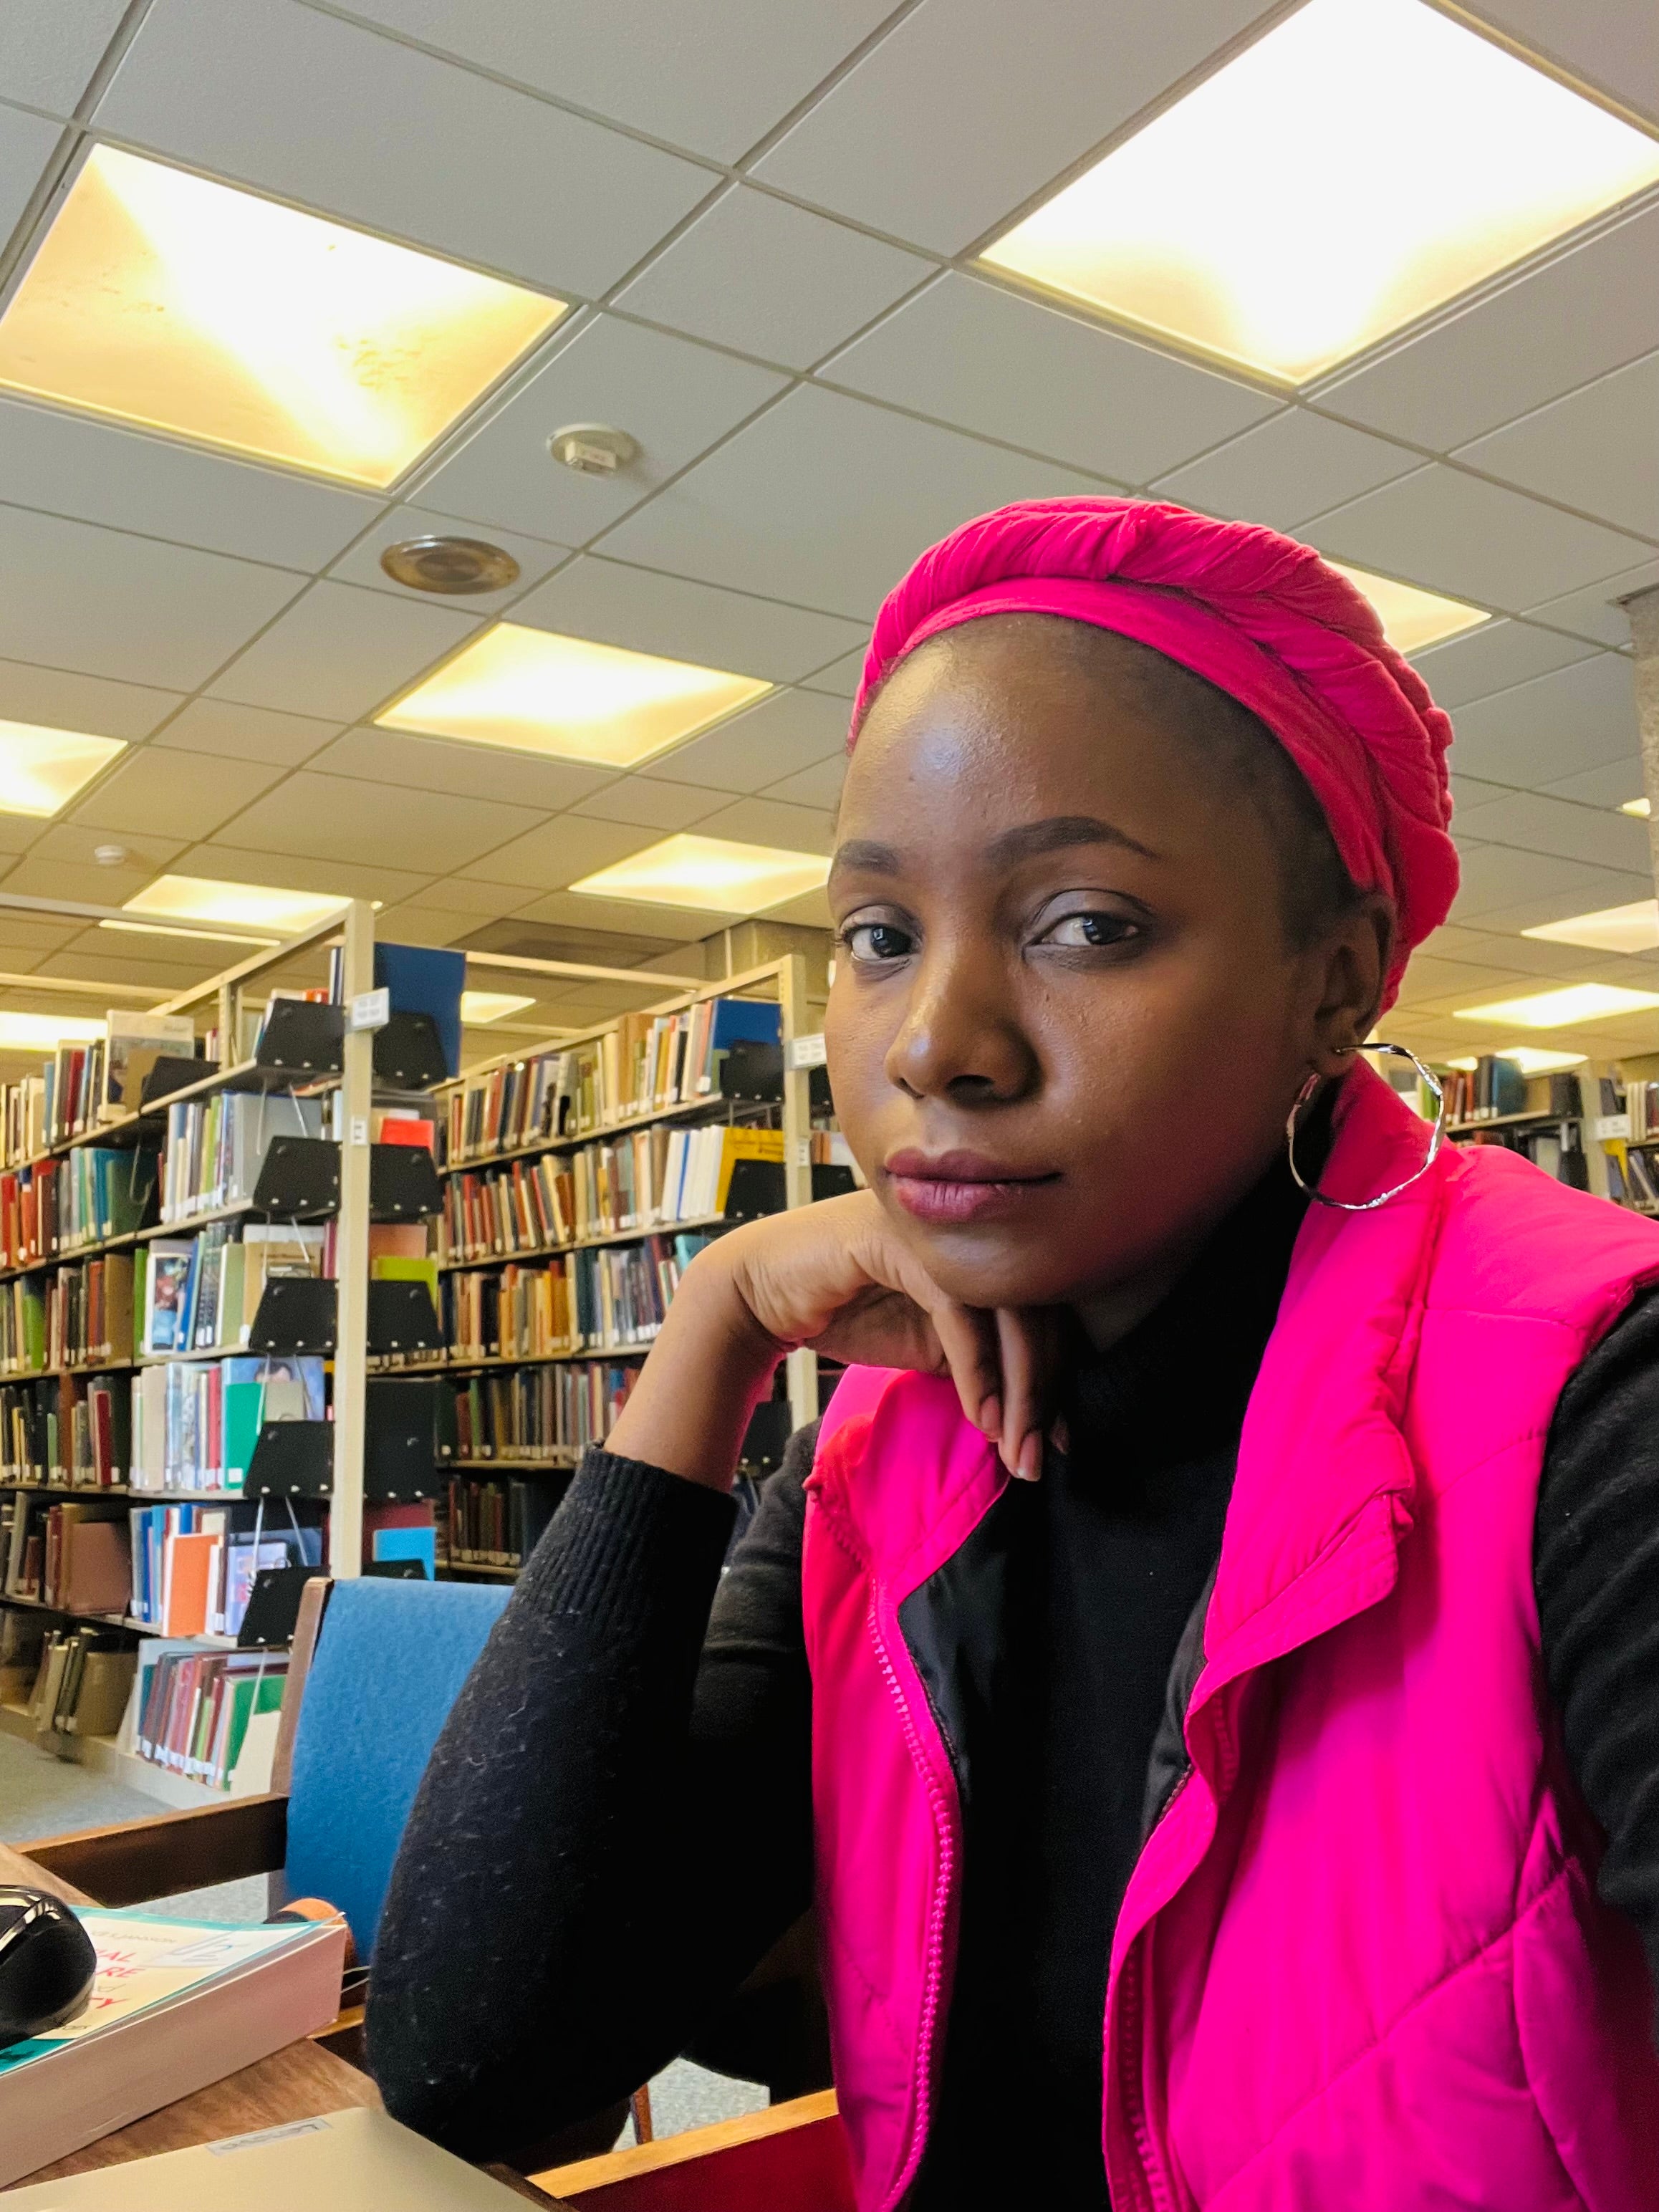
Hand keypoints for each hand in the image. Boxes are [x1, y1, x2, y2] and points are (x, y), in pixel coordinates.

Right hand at [606, 1190, 1059, 1489]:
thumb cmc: (847, 1311)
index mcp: (984, 1244)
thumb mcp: (931, 1344)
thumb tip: (1036, 1412)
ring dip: (1018, 1390)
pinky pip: (960, 1308)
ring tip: (1012, 1447)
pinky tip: (981, 1415)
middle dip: (1044, 1393)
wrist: (763, 1295)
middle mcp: (970, 1228)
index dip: (1060, 1376)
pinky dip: (978, 1369)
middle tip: (1037, 1457)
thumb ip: (981, 1358)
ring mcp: (938, 1228)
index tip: (1056, 1439)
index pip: (1045, 1307)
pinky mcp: (903, 1239)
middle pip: (1039, 1307)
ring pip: (1007, 1307)